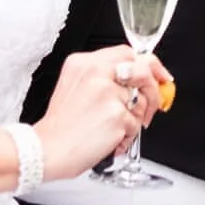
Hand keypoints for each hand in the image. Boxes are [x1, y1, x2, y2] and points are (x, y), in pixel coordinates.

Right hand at [33, 47, 169, 180]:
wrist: (45, 150)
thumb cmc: (60, 126)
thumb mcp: (74, 86)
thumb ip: (104, 77)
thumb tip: (139, 78)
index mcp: (85, 62)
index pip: (127, 53)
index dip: (148, 65)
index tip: (158, 76)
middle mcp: (97, 72)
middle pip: (143, 70)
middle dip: (153, 90)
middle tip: (150, 106)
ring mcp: (108, 92)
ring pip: (141, 101)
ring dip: (135, 120)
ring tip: (113, 130)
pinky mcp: (116, 115)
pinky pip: (136, 125)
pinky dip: (127, 137)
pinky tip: (109, 141)